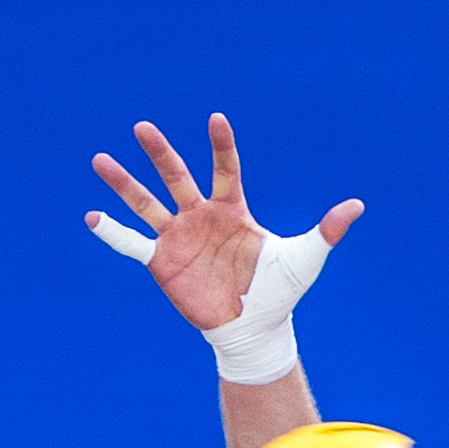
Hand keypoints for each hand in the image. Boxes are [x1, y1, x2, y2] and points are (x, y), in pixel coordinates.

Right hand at [89, 113, 359, 334]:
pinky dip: (112, 233)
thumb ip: (327, 230)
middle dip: (159, 153)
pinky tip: (91, 217)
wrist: (253, 328)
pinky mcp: (162, 263)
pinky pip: (132, 245)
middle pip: (176, 177)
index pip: (225, 169)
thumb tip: (357, 206)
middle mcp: (201, 217)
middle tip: (142, 127)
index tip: (217, 118)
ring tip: (100, 159)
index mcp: (232, 210)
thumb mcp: (306, 258)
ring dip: (123, 184)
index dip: (221, 146)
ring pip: (146, 203)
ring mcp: (178, 237)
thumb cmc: (279, 291)